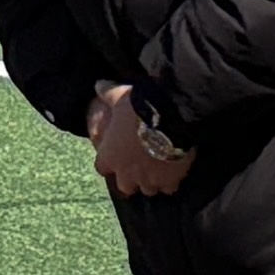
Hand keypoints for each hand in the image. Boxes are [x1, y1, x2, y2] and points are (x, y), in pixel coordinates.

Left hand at [86, 81, 193, 196]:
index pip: (101, 168)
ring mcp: (149, 179)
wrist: (167, 118)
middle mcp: (127, 172)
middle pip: (125, 186)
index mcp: (110, 155)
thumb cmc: (137, 108)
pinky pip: (169, 188)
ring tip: (159, 171)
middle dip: (131, 179)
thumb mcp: (119, 96)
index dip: (108, 163)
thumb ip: (107, 93)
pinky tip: (176, 172)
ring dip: (152, 182)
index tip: (115, 156)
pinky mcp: (169, 181)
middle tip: (139, 167)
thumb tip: (98, 84)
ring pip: (148, 190)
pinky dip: (171, 182)